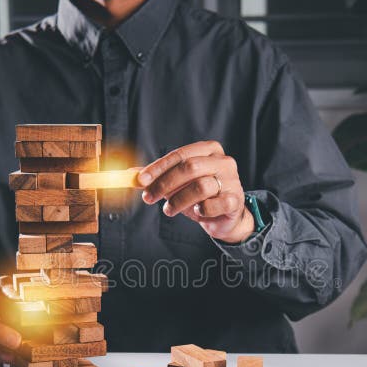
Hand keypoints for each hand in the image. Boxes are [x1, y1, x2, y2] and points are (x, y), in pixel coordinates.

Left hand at [138, 141, 253, 242]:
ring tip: (169, 209)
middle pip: (190, 167)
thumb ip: (158, 177)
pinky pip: (214, 204)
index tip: (141, 180)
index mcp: (208, 150)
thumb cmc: (200, 196)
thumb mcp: (178, 183)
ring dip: (179, 200)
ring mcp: (232, 180)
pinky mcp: (235, 200)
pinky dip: (202, 210)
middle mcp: (223, 161)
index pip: (180, 155)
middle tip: (148, 197)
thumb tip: (131, 174)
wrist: (224, 216)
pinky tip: (198, 212)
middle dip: (165, 183)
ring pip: (200, 186)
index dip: (158, 167)